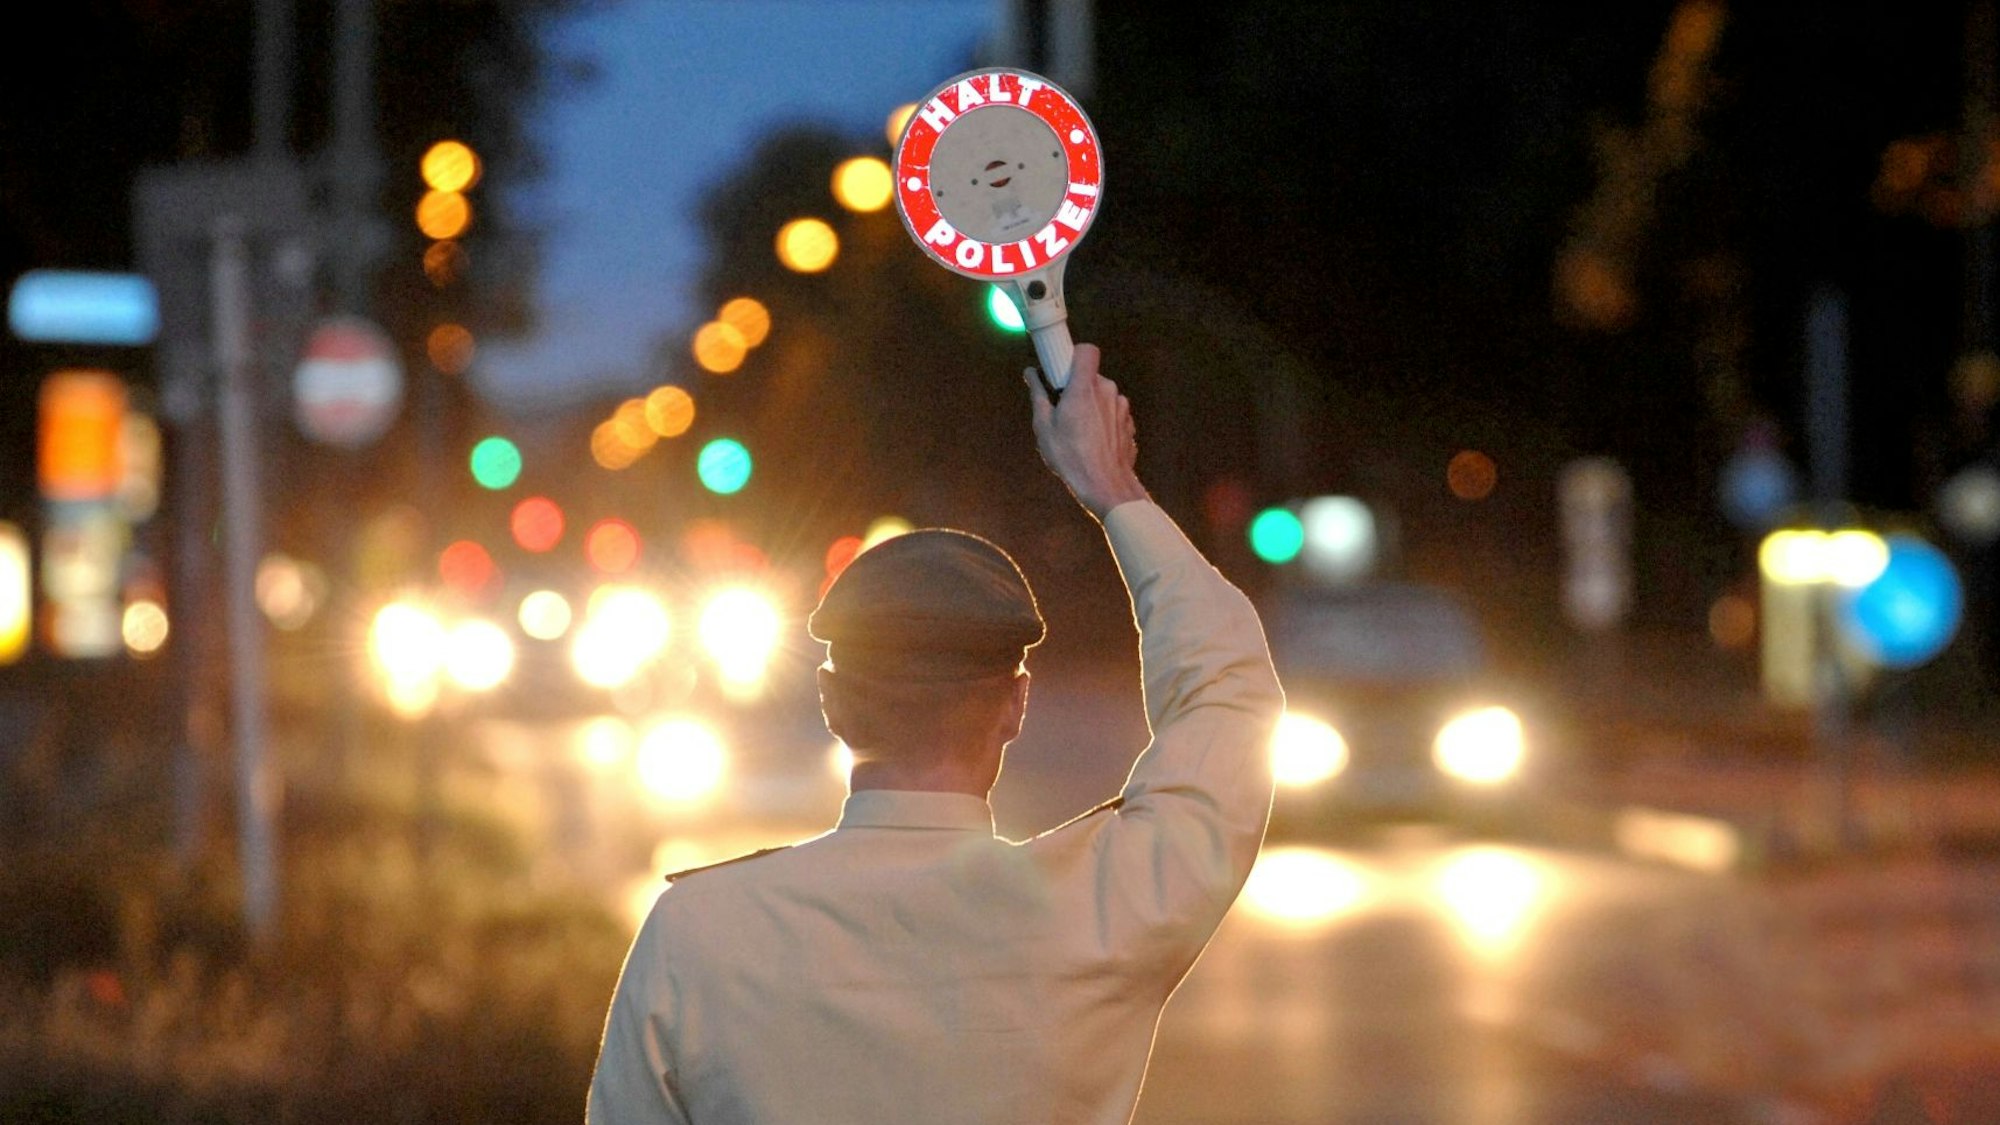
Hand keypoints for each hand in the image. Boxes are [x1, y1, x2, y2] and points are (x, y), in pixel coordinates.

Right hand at [1026, 344, 1148, 519]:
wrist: (1106, 486)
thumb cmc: (1071, 457)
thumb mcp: (1044, 427)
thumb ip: (1038, 395)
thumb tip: (1031, 373)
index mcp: (1085, 388)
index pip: (1087, 351)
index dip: (1075, 355)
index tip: (1062, 370)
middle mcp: (1108, 391)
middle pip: (1092, 377)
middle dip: (1079, 388)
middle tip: (1064, 410)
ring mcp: (1122, 408)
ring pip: (1104, 396)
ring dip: (1092, 407)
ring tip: (1079, 433)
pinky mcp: (1129, 424)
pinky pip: (1113, 414)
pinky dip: (1104, 422)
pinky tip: (1094, 443)